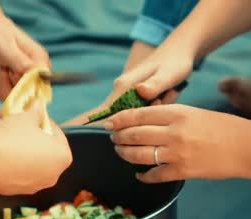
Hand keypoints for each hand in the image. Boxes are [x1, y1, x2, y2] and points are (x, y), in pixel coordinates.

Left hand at [0, 16, 49, 100]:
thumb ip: (20, 61)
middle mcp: (36, 73)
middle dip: (5, 82)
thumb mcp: (5, 47)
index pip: (39, 85)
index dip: (22, 85)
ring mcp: (25, 81)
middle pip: (23, 94)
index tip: (9, 72)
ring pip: (11, 97)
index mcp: (40, 60)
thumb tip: (35, 74)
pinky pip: (4, 97)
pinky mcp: (14, 86)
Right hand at [0, 100, 71, 194]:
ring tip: (3, 130)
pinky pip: (16, 172)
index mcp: (62, 157)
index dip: (44, 121)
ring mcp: (34, 186)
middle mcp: (52, 175)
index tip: (33, 115)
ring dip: (19, 146)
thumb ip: (36, 111)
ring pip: (29, 161)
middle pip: (43, 149)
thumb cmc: (14, 137)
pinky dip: (10, 160)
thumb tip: (38, 104)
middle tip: (18, 123)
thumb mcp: (27, 117)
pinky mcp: (16, 191)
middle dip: (30, 135)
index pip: (57, 134)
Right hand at [65, 42, 193, 126]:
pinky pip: (140, 112)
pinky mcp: (136, 98)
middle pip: (114, 118)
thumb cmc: (174, 61)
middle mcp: (121, 91)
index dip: (89, 125)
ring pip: (131, 117)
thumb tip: (140, 91)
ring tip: (169, 92)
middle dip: (131, 123)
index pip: (101, 112)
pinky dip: (154, 109)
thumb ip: (154, 84)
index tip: (72, 134)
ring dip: (149, 114)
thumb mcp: (168, 74)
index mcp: (124, 87)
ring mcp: (128, 95)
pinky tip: (168, 95)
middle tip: (155, 105)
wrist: (179, 51)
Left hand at [105, 104, 250, 182]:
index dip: (119, 119)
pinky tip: (139, 174)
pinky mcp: (183, 171)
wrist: (247, 147)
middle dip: (118, 137)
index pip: (139, 114)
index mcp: (178, 113)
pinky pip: (154, 175)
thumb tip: (142, 120)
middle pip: (134, 134)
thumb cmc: (222, 127)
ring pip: (139, 155)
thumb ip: (169, 116)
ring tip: (121, 152)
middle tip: (113, 138)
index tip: (109, 122)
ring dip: (125, 154)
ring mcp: (178, 153)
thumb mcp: (194, 112)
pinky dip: (143, 175)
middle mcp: (174, 132)